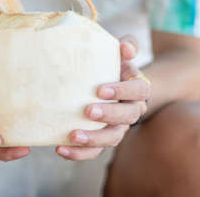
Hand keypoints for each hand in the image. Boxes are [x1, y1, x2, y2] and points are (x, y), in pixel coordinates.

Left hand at [56, 35, 150, 159]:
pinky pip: (94, 151)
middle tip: (88, 111)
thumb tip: (124, 46)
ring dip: (93, 139)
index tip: (100, 89)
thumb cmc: (113, 65)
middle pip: (128, 117)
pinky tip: (60, 149)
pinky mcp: (102, 139)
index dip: (122, 91)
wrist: (109, 84)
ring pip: (112, 138)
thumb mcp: (120, 53)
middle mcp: (132, 110)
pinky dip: (79, 153)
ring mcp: (118, 127)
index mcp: (138, 88)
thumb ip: (126, 45)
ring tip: (73, 136)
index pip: (139, 90)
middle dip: (108, 115)